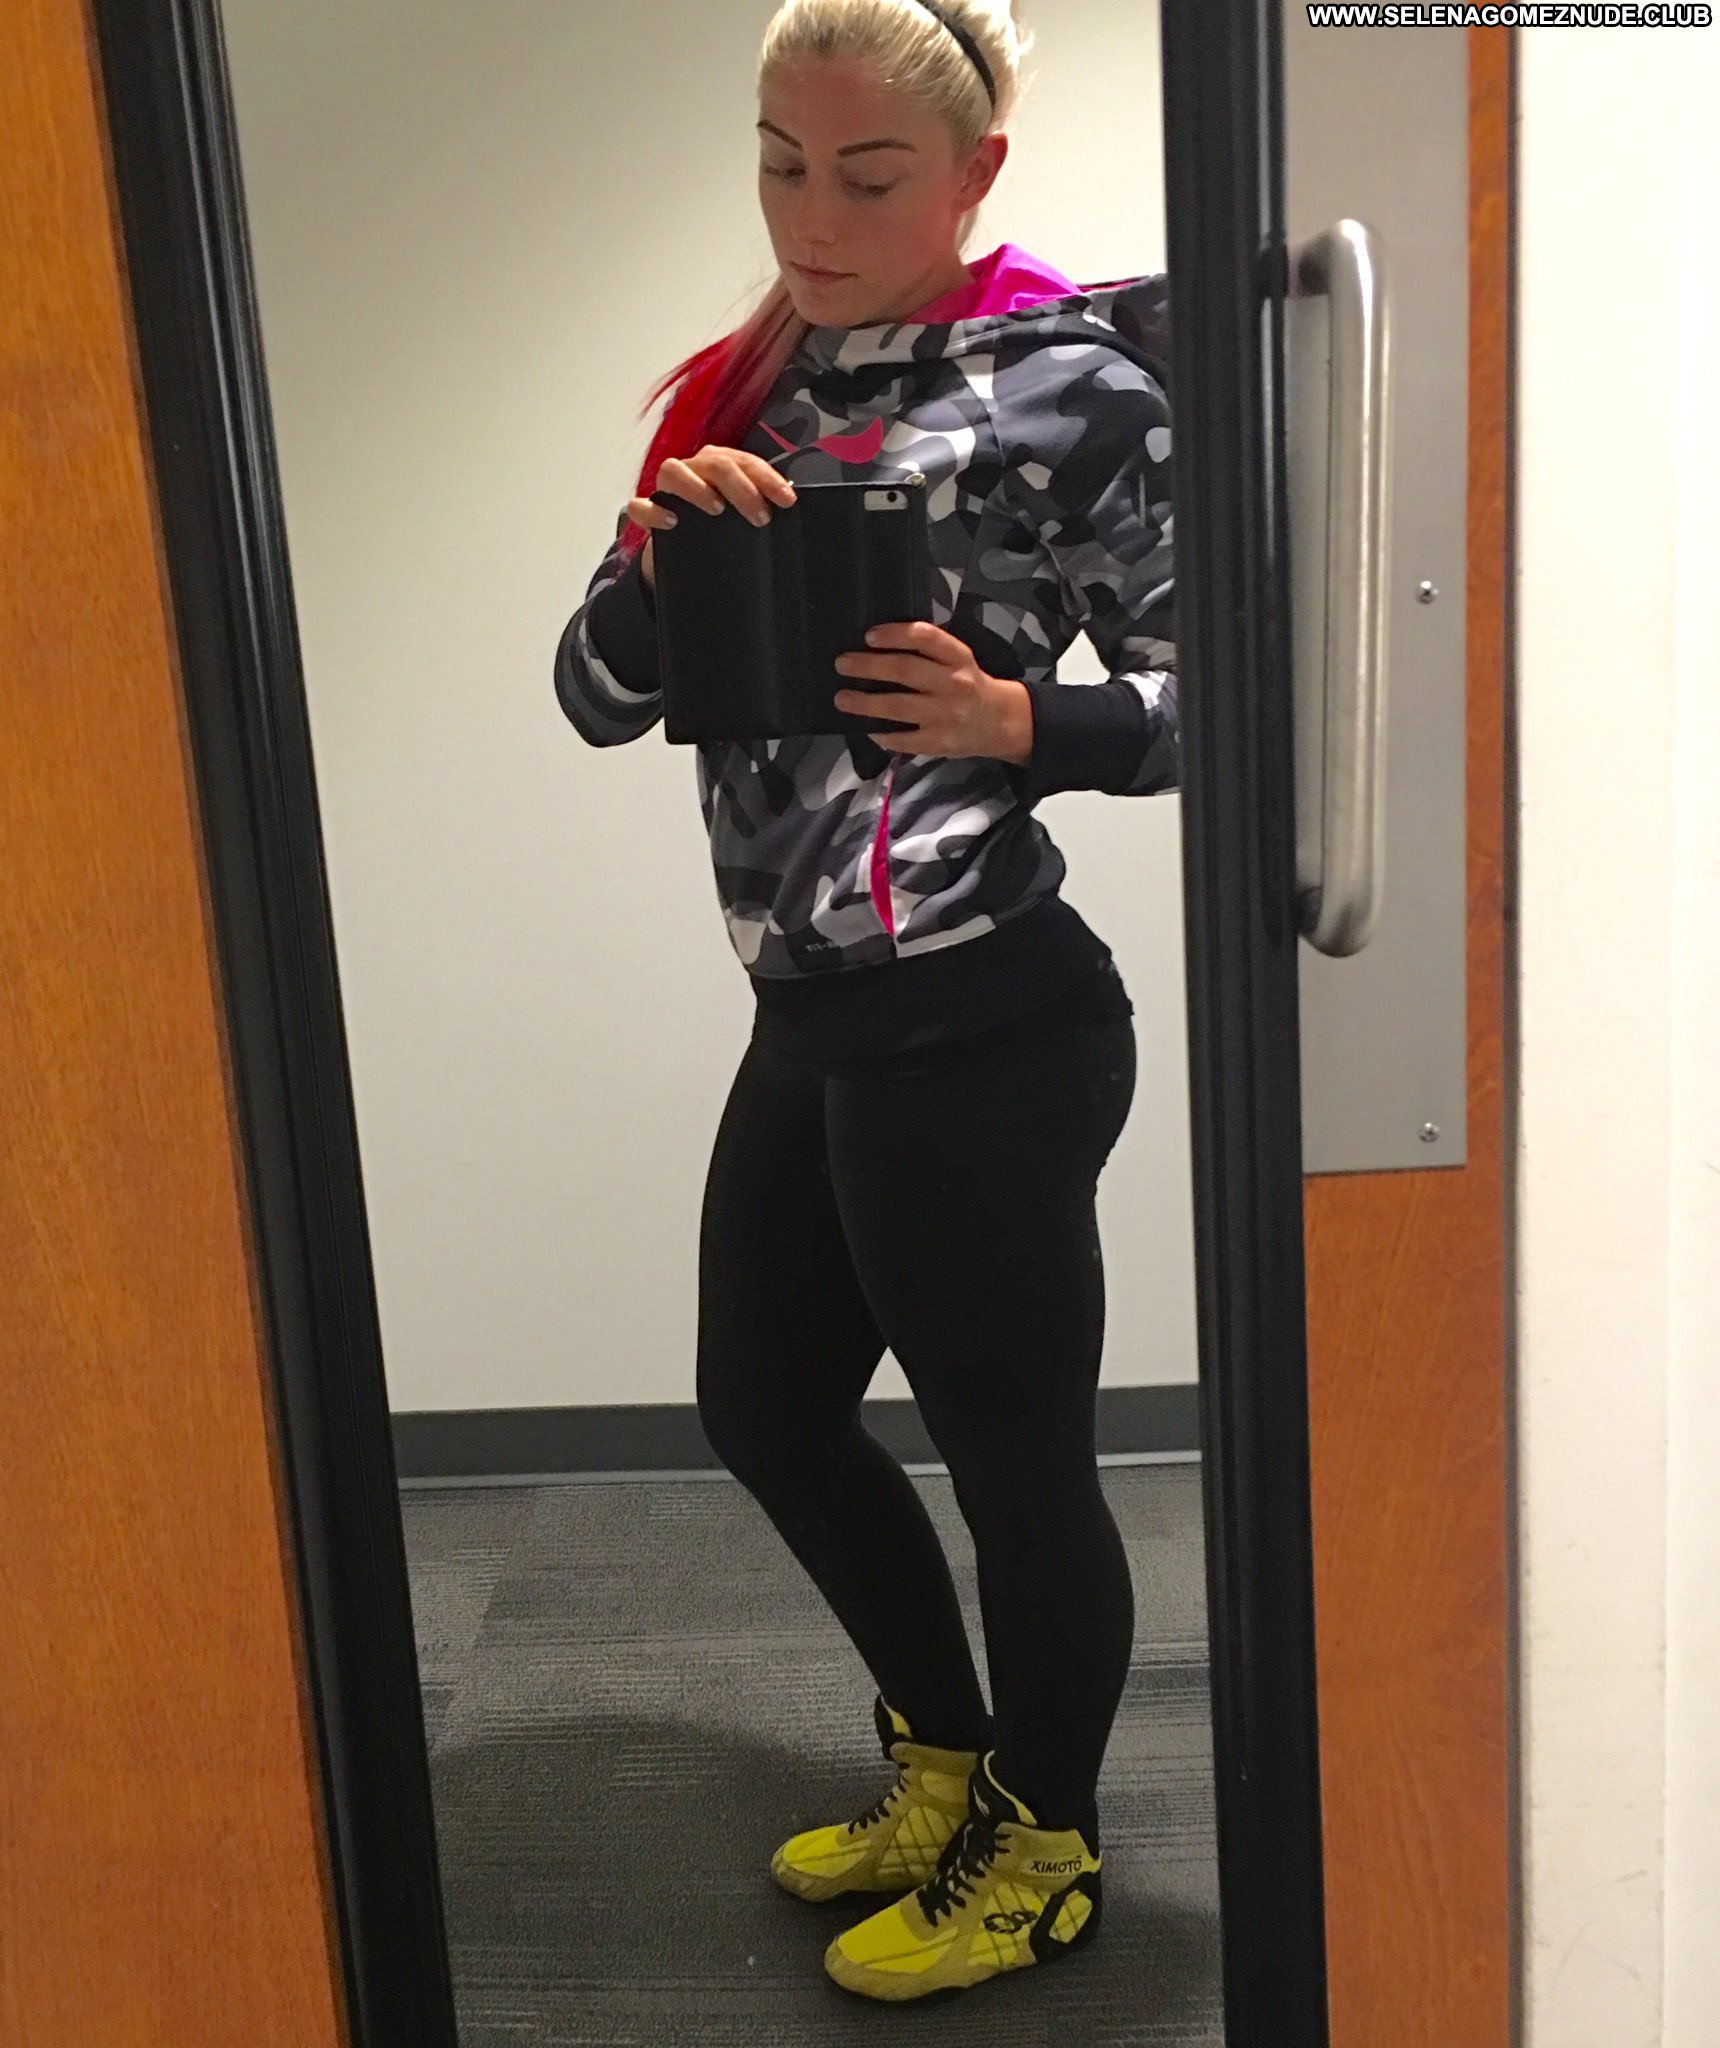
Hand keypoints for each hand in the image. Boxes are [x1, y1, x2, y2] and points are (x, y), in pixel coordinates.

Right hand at [630, 445, 796, 590]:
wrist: (685, 557)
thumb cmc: (718, 530)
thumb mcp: (742, 517)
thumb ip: (760, 505)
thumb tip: (789, 504)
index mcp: (719, 466)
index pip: (745, 462)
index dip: (768, 478)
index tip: (787, 500)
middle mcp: (694, 470)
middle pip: (715, 463)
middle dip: (742, 487)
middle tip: (760, 516)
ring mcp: (667, 489)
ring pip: (673, 470)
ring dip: (696, 487)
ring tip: (717, 509)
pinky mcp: (647, 514)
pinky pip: (641, 505)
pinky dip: (654, 511)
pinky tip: (673, 522)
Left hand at [833, 621, 1033, 765]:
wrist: (999, 722)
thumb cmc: (969, 684)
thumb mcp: (958, 660)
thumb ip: (928, 652)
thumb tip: (877, 646)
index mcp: (958, 657)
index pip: (925, 637)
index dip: (894, 634)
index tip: (868, 635)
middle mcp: (953, 683)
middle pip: (905, 670)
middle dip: (868, 666)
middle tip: (842, 664)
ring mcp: (946, 715)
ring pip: (898, 706)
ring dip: (865, 702)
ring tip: (842, 698)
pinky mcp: (939, 742)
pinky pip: (904, 738)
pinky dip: (882, 734)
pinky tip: (867, 729)